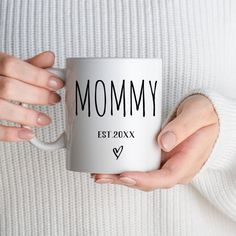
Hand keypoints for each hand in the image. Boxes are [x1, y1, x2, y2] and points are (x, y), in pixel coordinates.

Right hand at [0, 51, 63, 140]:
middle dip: (37, 95)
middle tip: (54, 99)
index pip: (12, 66)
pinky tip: (27, 133)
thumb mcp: (8, 67)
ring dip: (27, 116)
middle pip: (9, 87)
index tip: (57, 83)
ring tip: (45, 119)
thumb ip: (28, 65)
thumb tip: (49, 58)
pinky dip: (11, 133)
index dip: (37, 75)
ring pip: (1, 108)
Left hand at [91, 94, 218, 190]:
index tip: (124, 176)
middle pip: (148, 181)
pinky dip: (125, 166)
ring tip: (99, 171)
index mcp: (188, 162)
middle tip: (100, 175)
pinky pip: (141, 165)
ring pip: (141, 175)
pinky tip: (110, 162)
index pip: (165, 178)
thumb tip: (163, 143)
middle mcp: (175, 167)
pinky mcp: (159, 156)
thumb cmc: (205, 114)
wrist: (207, 114)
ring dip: (119, 175)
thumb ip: (183, 128)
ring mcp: (166, 162)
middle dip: (123, 180)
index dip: (144, 180)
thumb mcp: (197, 115)